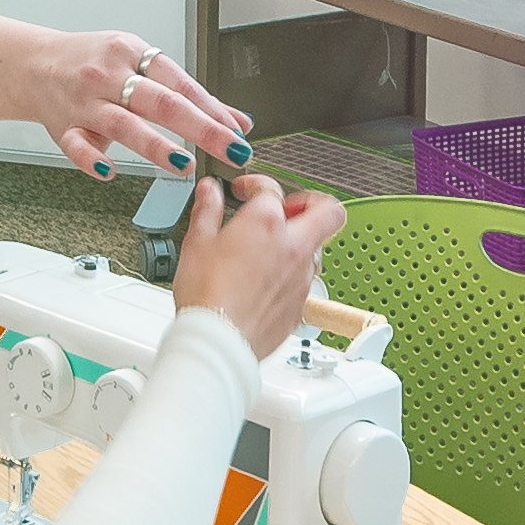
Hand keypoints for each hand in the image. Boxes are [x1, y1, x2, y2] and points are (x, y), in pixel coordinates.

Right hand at [32, 30, 253, 181]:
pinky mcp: (63, 127)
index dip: (213, 109)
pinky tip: (110, 172)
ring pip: (124, 124)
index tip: (238, 132)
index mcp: (132, 54)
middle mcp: (109, 76)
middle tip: (230, 150)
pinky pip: (77, 146)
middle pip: (161, 102)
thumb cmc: (92, 64)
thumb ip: (185, 94)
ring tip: (184, 164)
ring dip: (156, 146)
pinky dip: (92, 160)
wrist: (35, 64)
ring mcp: (85, 103)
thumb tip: (236, 121)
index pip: (181, 84)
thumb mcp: (139, 65)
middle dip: (200, 128)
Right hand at [172, 174, 346, 359]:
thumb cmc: (207, 296)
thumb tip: (210, 191)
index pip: (271, 189)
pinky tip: (263, 282)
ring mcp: (302, 276)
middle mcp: (293, 246)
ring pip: (317, 248)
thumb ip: (206, 210)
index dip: (255, 184)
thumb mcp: (196, 243)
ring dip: (298, 243)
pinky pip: (304, 280)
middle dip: (311, 203)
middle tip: (288, 210)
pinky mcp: (301, 303)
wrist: (219, 340)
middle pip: (328, 211)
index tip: (245, 191)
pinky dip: (289, 275)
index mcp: (266, 223)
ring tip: (270, 250)